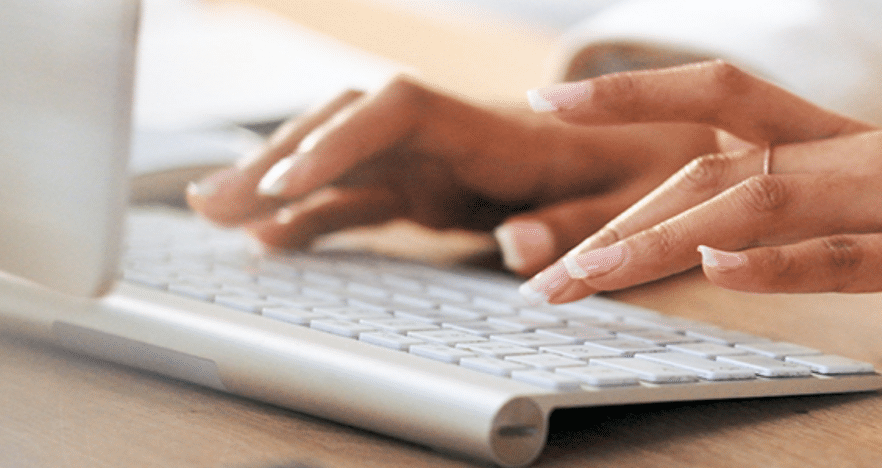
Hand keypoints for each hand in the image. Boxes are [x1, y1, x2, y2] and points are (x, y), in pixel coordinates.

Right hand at [183, 75, 718, 275]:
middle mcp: (455, 136)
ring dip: (276, 184)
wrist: (672, 147)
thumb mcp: (635, 200)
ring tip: (210, 214)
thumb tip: (517, 248)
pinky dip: (311, 216)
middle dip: (282, 158)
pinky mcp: (432, 189)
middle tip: (218, 202)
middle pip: (350, 127)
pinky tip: (263, 243)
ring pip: (340, 162)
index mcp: (500, 130)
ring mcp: (437, 161)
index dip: (345, 137)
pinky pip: (360, 198)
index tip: (295, 177)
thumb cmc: (657, 168)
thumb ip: (577, 223)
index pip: (403, 110)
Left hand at [516, 62, 881, 354]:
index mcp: (859, 143)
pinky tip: (721, 275)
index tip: (546, 101)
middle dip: (619, 208)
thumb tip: (735, 233)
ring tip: (590, 280)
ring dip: (662, 244)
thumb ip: (830, 213)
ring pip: (760, 205)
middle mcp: (871, 156)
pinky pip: (847, 256)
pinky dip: (778, 263)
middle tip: (542, 266)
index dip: (633, 95)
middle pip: (719, 156)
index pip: (726, 99)